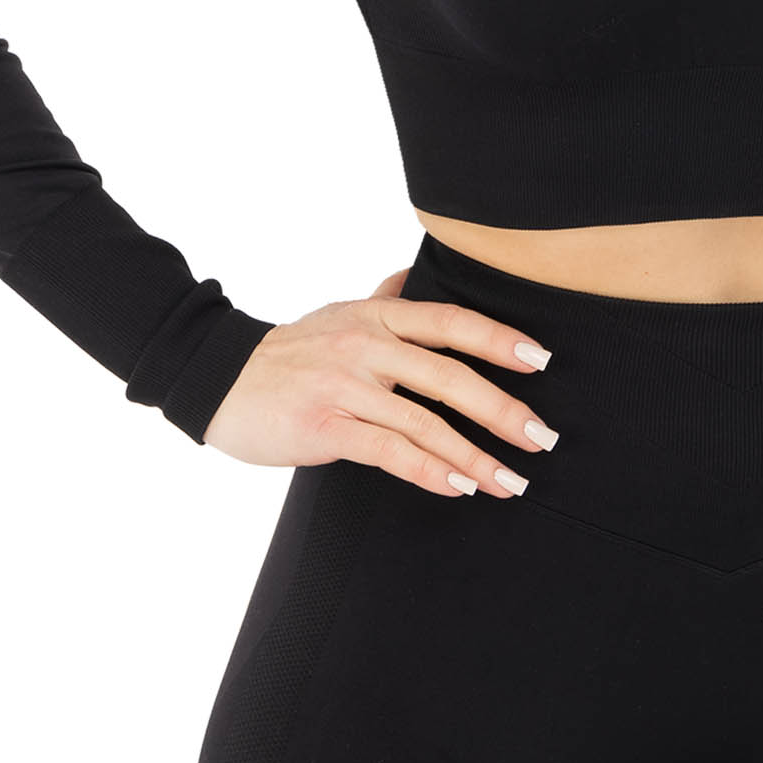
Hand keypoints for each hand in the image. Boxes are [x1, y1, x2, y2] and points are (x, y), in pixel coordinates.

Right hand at [202, 265, 559, 497]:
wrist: (219, 378)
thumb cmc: (291, 351)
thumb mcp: (342, 312)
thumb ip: (386, 299)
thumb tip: (419, 276)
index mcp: (379, 315)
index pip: (452, 322)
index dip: (501, 339)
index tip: (543, 360)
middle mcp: (367, 345)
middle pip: (450, 375)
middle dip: (503, 410)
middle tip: (542, 438)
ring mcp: (345, 386)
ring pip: (425, 422)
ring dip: (475, 456)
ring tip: (510, 481)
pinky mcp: (323, 427)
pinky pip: (388, 452)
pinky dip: (430, 471)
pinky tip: (458, 487)